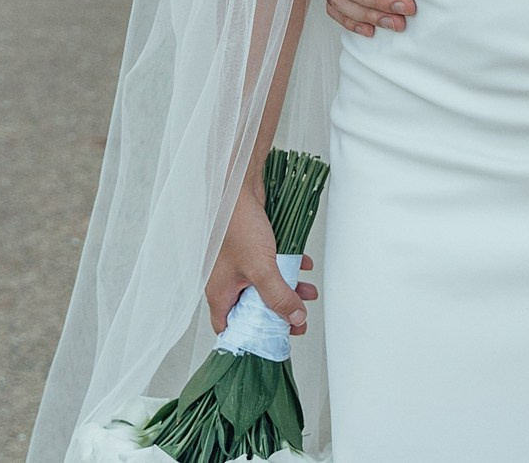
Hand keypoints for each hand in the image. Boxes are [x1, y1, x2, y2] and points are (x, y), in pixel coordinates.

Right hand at [207, 188, 316, 333]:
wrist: (239, 188)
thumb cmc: (238, 225)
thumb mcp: (262, 269)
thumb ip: (279, 297)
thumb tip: (295, 318)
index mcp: (220, 292)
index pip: (230, 327)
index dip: (250, 337)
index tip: (272, 341)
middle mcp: (227, 281)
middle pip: (253, 309)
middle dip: (278, 312)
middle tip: (297, 319)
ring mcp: (239, 264)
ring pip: (265, 286)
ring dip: (288, 289)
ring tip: (308, 292)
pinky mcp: (251, 248)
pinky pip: (270, 266)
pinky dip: (288, 268)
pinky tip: (304, 265)